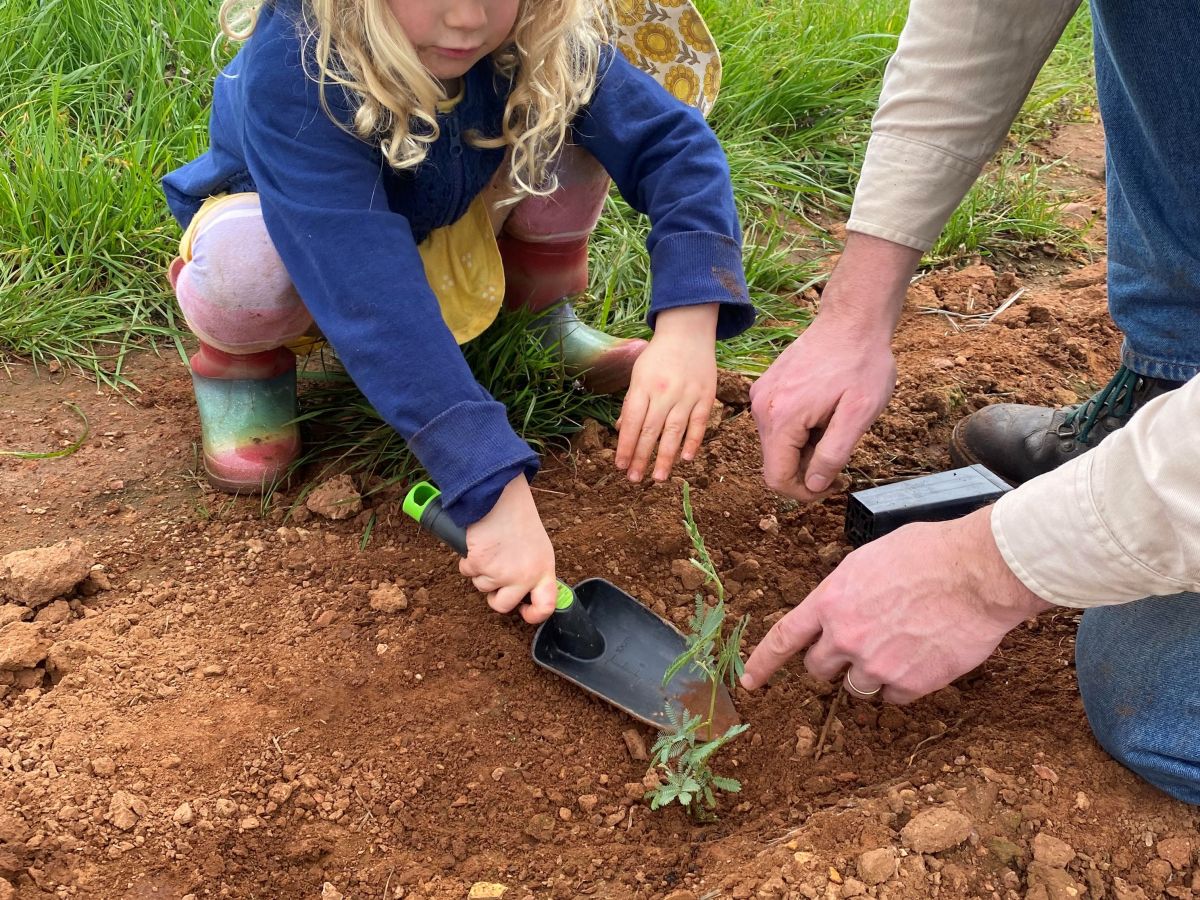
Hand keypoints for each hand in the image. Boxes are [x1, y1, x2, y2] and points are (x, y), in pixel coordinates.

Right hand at [460, 473, 557, 623]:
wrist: (500, 496)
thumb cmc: (517, 515)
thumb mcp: (537, 544)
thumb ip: (533, 568)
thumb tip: (524, 589)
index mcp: (543, 569)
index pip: (546, 606)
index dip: (534, 615)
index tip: (523, 612)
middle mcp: (524, 576)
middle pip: (503, 605)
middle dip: (494, 596)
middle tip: (494, 577)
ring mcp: (501, 573)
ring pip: (482, 587)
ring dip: (480, 571)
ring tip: (490, 547)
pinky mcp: (480, 565)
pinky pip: (467, 572)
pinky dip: (468, 560)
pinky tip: (477, 544)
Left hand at [615, 304, 718, 482]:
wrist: (688, 332)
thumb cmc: (658, 356)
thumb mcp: (638, 374)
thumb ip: (631, 402)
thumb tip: (620, 430)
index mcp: (643, 386)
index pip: (632, 422)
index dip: (625, 446)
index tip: (620, 465)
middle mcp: (664, 392)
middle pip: (650, 430)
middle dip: (640, 457)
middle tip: (634, 479)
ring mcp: (687, 394)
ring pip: (674, 431)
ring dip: (665, 457)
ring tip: (658, 478)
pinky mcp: (705, 396)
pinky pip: (699, 423)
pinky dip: (692, 442)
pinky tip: (685, 459)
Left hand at [740, 507, 1054, 702]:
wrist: (978, 572)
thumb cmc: (930, 553)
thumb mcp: (870, 558)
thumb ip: (847, 591)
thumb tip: (842, 608)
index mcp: (830, 600)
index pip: (784, 637)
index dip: (763, 662)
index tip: (750, 681)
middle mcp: (845, 636)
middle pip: (818, 668)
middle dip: (833, 659)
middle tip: (861, 643)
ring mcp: (876, 663)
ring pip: (856, 686)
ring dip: (870, 672)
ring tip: (901, 644)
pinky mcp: (909, 684)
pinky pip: (892, 697)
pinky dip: (903, 684)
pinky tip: (921, 657)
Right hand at [751, 233, 920, 499]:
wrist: (851, 320)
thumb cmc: (861, 364)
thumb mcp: (858, 414)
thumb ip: (833, 454)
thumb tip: (814, 485)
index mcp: (781, 418)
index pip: (777, 478)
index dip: (803, 492)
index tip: (832, 483)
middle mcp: (762, 408)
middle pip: (775, 463)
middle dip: (806, 468)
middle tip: (841, 451)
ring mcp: (761, 395)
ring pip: (776, 444)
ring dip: (803, 448)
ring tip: (834, 425)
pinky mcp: (766, 387)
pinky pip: (776, 424)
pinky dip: (798, 430)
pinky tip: (823, 412)